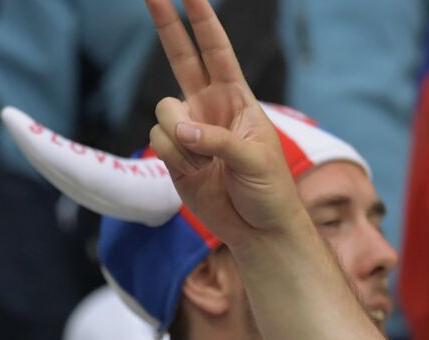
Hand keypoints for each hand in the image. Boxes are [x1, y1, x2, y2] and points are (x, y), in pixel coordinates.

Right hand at [143, 0, 301, 245]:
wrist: (259, 229)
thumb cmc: (270, 190)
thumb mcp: (256, 160)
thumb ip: (219, 140)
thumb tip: (179, 130)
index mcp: (236, 98)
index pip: (216, 51)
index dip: (202, 21)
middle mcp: (208, 107)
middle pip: (180, 56)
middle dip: (165, 24)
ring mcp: (187, 130)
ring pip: (163, 111)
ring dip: (183, 139)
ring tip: (210, 164)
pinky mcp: (173, 154)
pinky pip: (158, 142)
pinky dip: (176, 159)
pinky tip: (198, 173)